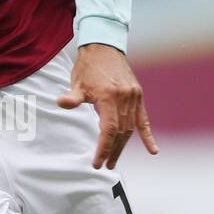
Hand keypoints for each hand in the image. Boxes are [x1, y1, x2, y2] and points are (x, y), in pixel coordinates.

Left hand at [56, 43, 157, 169]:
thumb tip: (60, 103)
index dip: (104, 148)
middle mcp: (125, 97)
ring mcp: (134, 97)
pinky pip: (143, 119)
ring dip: (123, 146)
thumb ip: (72, 97)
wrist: (104, 48)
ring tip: (114, 160)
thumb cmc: (88, 67)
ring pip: (130, 128)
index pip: (108, 129)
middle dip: (112, 151)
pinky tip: (153, 150)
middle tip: (105, 165)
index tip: (97, 162)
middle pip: (121, 132)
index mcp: (109, 96)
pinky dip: (148, 136)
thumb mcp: (77, 83)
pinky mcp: (138, 95)